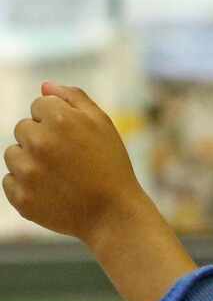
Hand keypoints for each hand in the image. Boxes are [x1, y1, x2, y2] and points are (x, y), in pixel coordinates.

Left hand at [3, 82, 145, 242]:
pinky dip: (25, 186)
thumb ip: (75, 98)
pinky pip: (9, 181)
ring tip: (59, 176)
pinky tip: (51, 191)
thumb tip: (45, 86)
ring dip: (30, 161)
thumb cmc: (112, 167)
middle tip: (69, 159)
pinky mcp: (21, 197)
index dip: (59, 121)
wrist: (114, 214)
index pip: (40, 106)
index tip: (76, 139)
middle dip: (42, 140)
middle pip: (23, 128)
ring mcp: (28, 171)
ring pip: (13, 154)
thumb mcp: (104, 125)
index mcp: (60, 120)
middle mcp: (40, 142)